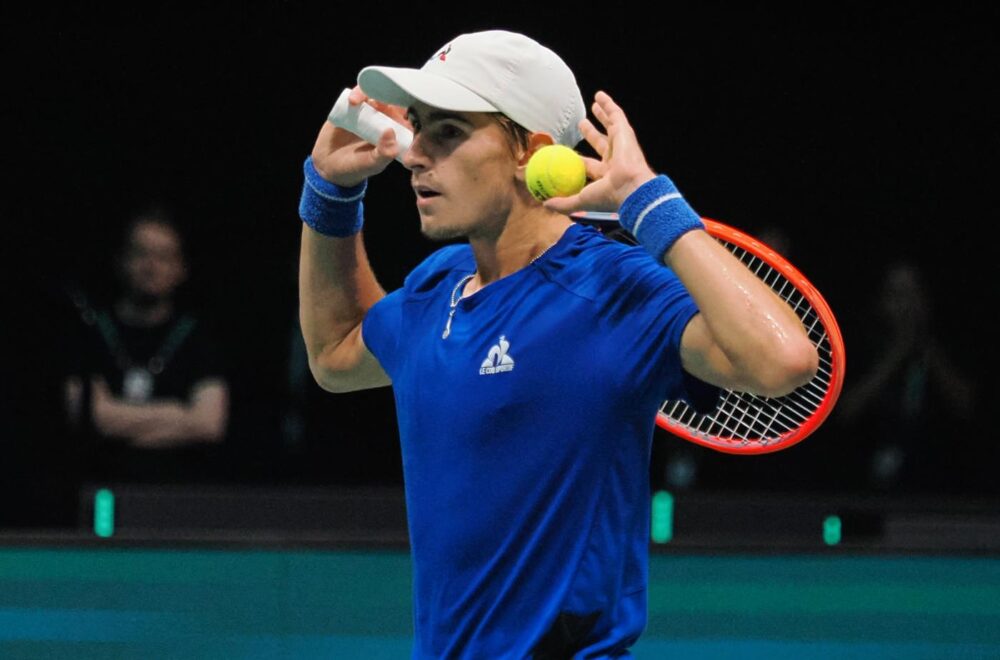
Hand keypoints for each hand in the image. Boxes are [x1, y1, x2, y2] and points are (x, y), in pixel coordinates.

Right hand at [310, 86, 411, 186]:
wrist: (329, 165)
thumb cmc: (356, 168)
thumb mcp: (372, 164)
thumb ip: (384, 153)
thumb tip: (390, 131)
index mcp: (397, 133)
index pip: (411, 116)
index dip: (413, 108)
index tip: (406, 109)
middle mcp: (386, 119)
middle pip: (395, 99)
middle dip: (391, 93)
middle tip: (381, 99)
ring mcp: (371, 110)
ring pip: (377, 92)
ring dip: (370, 92)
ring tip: (356, 102)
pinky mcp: (355, 105)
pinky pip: (361, 92)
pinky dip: (359, 91)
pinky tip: (353, 100)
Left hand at [543, 91, 656, 213]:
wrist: (631, 188)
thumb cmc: (609, 195)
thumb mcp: (581, 200)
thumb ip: (564, 203)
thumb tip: (544, 204)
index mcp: (606, 176)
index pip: (590, 166)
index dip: (580, 160)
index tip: (568, 155)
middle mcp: (615, 160)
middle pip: (601, 142)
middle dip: (591, 133)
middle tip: (581, 125)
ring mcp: (621, 145)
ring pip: (610, 126)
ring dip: (602, 115)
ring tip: (594, 105)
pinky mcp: (625, 133)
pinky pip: (616, 115)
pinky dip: (609, 105)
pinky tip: (600, 96)